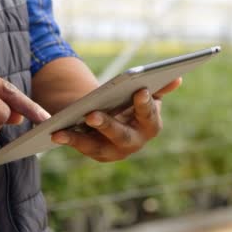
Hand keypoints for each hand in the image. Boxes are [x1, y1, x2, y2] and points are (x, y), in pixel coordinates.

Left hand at [51, 78, 181, 161]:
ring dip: (79, 139)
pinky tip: (54, 133)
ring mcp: (113, 152)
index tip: (140, 91)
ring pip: (96, 147)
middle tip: (91, 115)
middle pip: (121, 136)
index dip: (145, 105)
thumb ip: (159, 88)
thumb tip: (177, 77)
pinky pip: (80, 147)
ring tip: (62, 130)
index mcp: (150, 126)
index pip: (149, 117)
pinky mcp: (95, 153)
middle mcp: (134, 143)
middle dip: (107, 126)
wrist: (118, 120)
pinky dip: (68, 140)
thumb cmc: (133, 104)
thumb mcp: (144, 95)